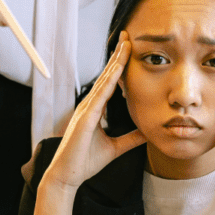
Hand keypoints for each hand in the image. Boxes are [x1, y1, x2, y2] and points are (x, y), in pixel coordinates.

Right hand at [42, 31, 145, 190]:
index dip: (119, 66)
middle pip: (107, 76)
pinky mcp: (85, 118)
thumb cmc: (85, 162)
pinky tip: (117, 71)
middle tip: (128, 37)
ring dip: (115, 63)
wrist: (67, 177)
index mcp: (95, 110)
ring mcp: (86, 110)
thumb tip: (147, 133)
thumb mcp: (115, 148)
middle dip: (118, 56)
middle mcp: (89, 106)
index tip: (129, 50)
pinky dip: (109, 82)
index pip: (110, 83)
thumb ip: (130, 139)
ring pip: (103, 81)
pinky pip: (99, 96)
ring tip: (125, 45)